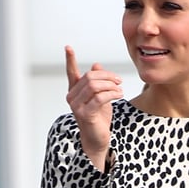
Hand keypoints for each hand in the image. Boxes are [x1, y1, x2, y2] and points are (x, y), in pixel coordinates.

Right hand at [65, 46, 122, 169]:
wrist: (98, 140)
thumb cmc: (98, 118)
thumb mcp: (100, 97)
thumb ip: (98, 82)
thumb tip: (96, 65)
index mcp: (74, 91)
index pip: (71, 72)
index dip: (69, 60)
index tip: (68, 47)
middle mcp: (72, 97)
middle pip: (89, 77)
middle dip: (107, 76)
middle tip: (119, 80)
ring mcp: (77, 106)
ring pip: (94, 86)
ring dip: (110, 85)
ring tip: (120, 89)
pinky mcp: (85, 114)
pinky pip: (99, 98)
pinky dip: (111, 94)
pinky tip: (119, 94)